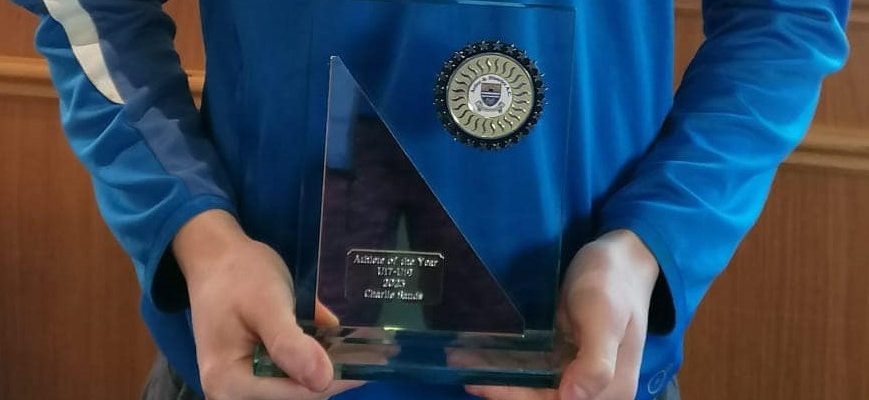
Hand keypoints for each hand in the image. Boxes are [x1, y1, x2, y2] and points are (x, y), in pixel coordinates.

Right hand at [174, 210, 360, 399]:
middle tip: (381, 352)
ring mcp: (247, 384)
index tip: (377, 362)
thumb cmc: (239, 275)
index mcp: (229, 382)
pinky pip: (295, 373)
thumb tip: (322, 381)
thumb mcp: (266, 304)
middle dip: (338, 373)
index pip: (296, 394)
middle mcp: (234, 392)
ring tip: (373, 349)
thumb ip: (289, 343)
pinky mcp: (259, 372)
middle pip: (299, 393)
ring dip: (334, 368)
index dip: (337, 379)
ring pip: (301, 384)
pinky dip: (321, 359)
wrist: (217, 257)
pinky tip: (350, 344)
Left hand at [466, 230, 658, 399]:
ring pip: (532, 380)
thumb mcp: (604, 317)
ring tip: (460, 356)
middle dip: (500, 385)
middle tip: (459, 365)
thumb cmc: (614, 283)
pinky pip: (534, 363)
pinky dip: (507, 358)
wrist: (624, 255)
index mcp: (610, 388)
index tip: (481, 382)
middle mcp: (593, 386)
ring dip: (498, 372)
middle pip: (540, 395)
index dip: (515, 395)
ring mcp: (578, 369)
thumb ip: (596, 361)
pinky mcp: (566, 352)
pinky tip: (479, 348)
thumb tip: (573, 398)